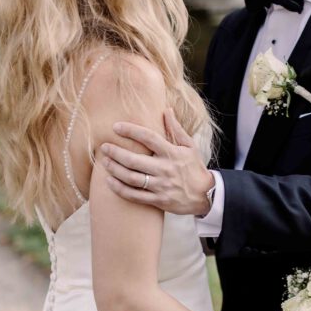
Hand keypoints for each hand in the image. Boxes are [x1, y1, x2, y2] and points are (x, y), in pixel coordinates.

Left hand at [100, 107, 214, 215]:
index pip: (149, 138)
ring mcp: (161, 186)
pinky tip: (110, 182)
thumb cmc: (195, 167)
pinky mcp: (158, 201)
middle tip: (104, 147)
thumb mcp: (189, 146)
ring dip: (115, 170)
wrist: (206, 195)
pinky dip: (119, 189)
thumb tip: (166, 109)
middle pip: (134, 160)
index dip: (131, 131)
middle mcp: (165, 169)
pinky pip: (134, 196)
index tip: (116, 126)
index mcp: (172, 153)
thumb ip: (176, 129)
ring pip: (131, 178)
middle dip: (116, 153)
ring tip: (104, 163)